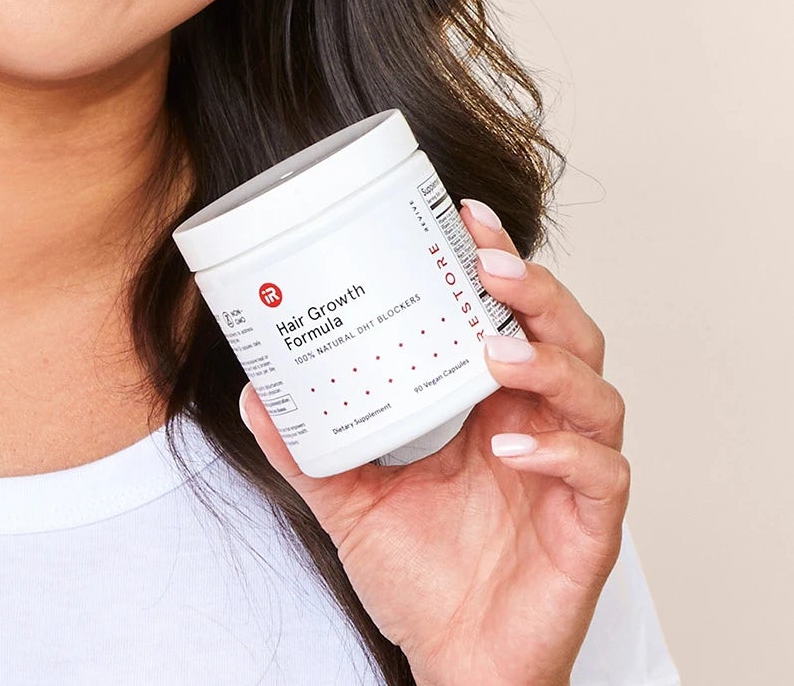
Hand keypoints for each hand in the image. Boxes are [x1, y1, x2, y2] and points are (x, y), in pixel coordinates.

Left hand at [239, 201, 629, 685]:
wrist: (452, 663)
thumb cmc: (418, 576)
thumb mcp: (347, 498)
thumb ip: (305, 446)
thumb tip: (254, 392)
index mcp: (490, 403)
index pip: (509, 313)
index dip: (498, 260)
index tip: (461, 214)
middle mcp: (537, 424)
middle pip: (567, 334)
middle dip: (536, 290)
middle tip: (489, 264)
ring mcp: (569, 474)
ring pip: (595, 393)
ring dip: (549, 362)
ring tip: (497, 352)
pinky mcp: (588, 528)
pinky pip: (601, 476)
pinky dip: (562, 452)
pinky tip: (512, 447)